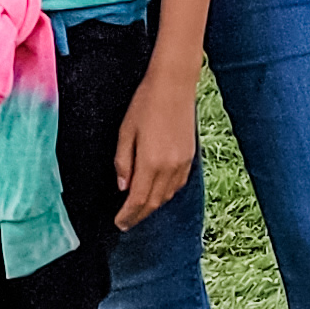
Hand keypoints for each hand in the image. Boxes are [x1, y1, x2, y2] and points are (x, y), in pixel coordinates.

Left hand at [112, 67, 200, 229]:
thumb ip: (123, 161)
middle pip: (154, 202)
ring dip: (153, 206)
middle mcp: (169, 167)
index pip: (138, 200)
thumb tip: (123, 186)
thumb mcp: (125, 131)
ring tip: (139, 209)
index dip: (128, 215)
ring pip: (167, 196)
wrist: (174, 85)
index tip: (119, 223)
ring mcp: (183, 163)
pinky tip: (157, 192)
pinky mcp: (190, 157)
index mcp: (151, 162)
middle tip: (126, 222)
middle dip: (139, 215)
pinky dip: (166, 194)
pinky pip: (178, 185)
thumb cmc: (145, 104)